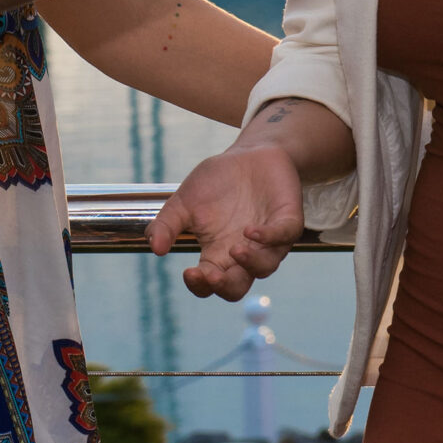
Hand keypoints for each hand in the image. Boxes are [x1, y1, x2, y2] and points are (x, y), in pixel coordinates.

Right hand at [146, 145, 305, 299]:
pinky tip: (251, 230)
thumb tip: (155, 248)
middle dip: (225, 286)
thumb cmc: (217, 182)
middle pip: (237, 288)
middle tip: (212, 274)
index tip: (189, 272)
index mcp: (218, 254)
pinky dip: (270, 237)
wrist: (250, 154)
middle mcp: (245, 254)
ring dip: (250, 263)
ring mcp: (269, 241)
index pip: (209, 284)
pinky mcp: (288, 221)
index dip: (200, 285)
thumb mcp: (184, 201)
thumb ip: (167, 224)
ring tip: (235, 249)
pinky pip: (284, 236)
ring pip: (265, 267)